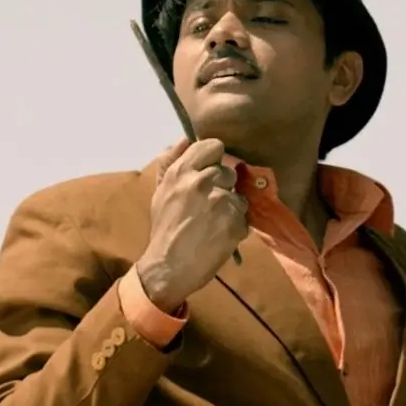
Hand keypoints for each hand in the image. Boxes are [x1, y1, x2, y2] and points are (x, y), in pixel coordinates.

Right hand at [135, 137, 250, 310]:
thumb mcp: (161, 191)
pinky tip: (219, 236)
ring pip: (238, 195)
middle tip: (209, 205)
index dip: (215, 158)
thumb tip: (184, 138)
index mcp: (181, 172)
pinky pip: (244, 217)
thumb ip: (171, 162)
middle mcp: (201, 182)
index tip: (212, 169)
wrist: (168, 267)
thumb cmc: (164, 228)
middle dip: (223, 186)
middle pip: (229, 171)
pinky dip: (235, 227)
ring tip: (213, 223)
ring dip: (231, 208)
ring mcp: (220, 202)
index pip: (213, 146)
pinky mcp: (234, 222)